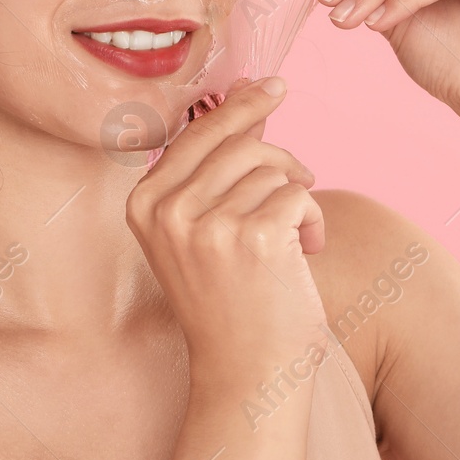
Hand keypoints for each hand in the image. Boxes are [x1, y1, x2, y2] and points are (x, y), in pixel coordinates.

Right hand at [125, 76, 328, 373]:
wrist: (247, 375)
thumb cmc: (231, 299)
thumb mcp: (204, 227)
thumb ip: (217, 165)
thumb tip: (247, 92)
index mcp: (144, 203)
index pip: (196, 133)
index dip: (239, 106)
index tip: (271, 84)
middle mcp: (167, 211)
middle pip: (239, 143)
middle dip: (281, 157)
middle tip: (304, 176)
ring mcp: (208, 225)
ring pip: (273, 168)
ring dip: (298, 198)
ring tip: (298, 239)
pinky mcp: (254, 238)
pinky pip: (299, 194)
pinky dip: (315, 220)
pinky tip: (308, 252)